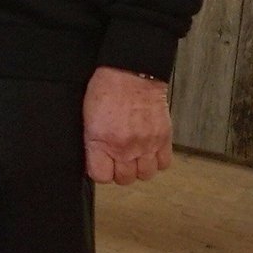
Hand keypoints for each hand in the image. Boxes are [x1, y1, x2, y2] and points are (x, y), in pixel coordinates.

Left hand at [83, 67, 172, 185]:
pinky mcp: (163, 138)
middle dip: (120, 171)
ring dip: (140, 168)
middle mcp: (125, 147)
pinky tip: (150, 150)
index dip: (101, 171)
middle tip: (119, 157)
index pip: (101, 177)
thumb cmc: (107, 90)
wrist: (132, 72)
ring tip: (136, 155)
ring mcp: (146, 144)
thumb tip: (96, 161)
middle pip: (125, 179)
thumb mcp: (88, 118)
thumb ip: (93, 143)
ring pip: (146, 175)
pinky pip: (164, 163)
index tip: (102, 163)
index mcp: (102, 141)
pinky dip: (158, 160)